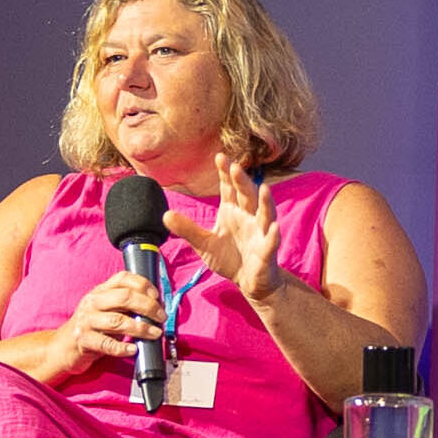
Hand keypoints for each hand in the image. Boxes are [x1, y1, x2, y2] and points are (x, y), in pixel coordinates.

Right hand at [45, 267, 165, 379]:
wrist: (64, 346)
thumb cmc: (93, 326)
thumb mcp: (107, 308)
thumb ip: (127, 304)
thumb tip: (157, 306)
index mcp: (101, 291)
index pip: (123, 278)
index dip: (144, 284)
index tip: (157, 296)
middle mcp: (93, 302)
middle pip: (124, 297)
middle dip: (148, 306)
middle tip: (161, 317)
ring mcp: (87, 321)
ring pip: (118, 321)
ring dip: (141, 328)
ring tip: (154, 333)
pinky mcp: (84, 340)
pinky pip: (107, 344)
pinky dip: (123, 347)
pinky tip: (133, 349)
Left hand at [162, 160, 287, 306]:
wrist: (248, 281)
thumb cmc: (229, 257)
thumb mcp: (203, 243)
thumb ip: (187, 228)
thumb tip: (165, 214)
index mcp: (233, 211)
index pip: (229, 188)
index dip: (226, 173)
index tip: (220, 157)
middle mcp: (249, 217)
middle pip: (247, 195)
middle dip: (242, 181)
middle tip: (235, 167)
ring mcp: (260, 233)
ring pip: (265, 214)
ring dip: (265, 202)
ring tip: (264, 189)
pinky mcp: (267, 251)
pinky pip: (271, 242)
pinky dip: (273, 235)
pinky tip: (273, 228)